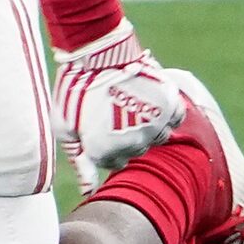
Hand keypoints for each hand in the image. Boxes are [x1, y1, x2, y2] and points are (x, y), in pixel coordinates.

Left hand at [52, 19, 186, 188]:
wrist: (95, 52)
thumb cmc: (74, 88)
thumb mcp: (65, 127)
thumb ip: (79, 160)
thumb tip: (88, 191)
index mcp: (106, 152)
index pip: (114, 163)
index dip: (105, 146)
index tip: (97, 125)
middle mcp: (134, 144)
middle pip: (136, 151)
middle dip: (124, 137)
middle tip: (111, 110)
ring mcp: (154, 124)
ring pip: (159, 137)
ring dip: (148, 127)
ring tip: (132, 105)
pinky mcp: (168, 103)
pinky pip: (178, 118)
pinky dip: (169, 113)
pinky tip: (153, 103)